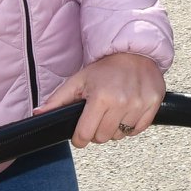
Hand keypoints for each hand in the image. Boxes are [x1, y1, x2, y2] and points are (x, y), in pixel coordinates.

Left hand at [41, 52, 167, 145]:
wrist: (134, 53)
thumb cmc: (104, 68)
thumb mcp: (78, 80)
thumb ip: (57, 100)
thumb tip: (37, 115)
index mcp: (100, 97)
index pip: (85, 135)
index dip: (80, 138)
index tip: (81, 134)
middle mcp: (122, 102)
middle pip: (103, 138)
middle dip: (97, 131)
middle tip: (98, 116)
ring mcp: (140, 104)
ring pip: (121, 135)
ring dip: (114, 128)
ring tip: (113, 111)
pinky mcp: (153, 104)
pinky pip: (138, 130)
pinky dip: (131, 126)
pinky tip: (126, 112)